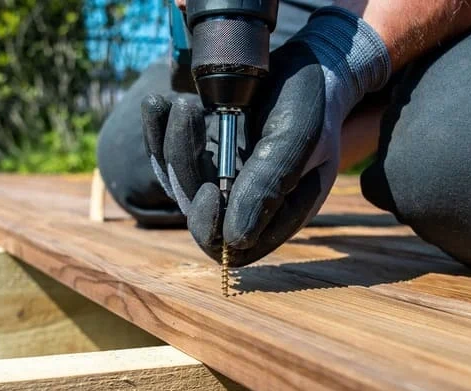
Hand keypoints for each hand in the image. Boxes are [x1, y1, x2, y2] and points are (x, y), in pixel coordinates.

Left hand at [144, 7, 390, 266]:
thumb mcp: (297, 138)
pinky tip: (159, 104)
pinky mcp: (203, 154)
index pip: (235, 247)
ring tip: (185, 102)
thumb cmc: (312, 101)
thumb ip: (269, 185)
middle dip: (185, 170)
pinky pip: (167, 156)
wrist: (309, 63)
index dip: (212, 228)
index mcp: (280, 213)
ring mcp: (222, 179)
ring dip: (172, 145)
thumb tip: (234, 239)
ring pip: (177, 183)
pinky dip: (158, 131)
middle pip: (197, 214)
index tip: (208, 191)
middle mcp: (247, 202)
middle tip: (190, 115)